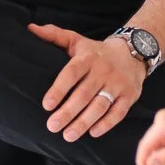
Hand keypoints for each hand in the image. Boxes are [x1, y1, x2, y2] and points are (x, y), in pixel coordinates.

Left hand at [29, 23, 146, 141]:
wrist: (133, 52)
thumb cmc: (96, 51)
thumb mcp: (77, 40)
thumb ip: (54, 35)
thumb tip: (30, 29)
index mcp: (87, 58)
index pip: (72, 73)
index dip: (59, 89)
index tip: (46, 105)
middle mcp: (103, 71)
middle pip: (84, 94)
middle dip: (68, 112)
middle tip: (52, 126)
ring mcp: (117, 84)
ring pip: (100, 106)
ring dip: (84, 122)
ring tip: (68, 135)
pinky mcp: (129, 96)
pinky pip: (118, 112)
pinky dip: (106, 124)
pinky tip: (92, 133)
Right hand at [134, 108, 164, 164]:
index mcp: (162, 125)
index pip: (145, 145)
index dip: (142, 161)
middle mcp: (159, 118)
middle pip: (148, 141)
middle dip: (149, 157)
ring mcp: (163, 116)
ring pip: (153, 139)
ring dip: (156, 151)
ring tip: (164, 161)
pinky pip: (159, 134)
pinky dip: (161, 145)